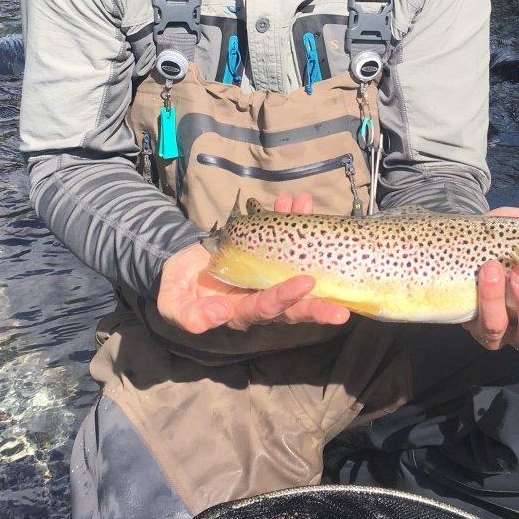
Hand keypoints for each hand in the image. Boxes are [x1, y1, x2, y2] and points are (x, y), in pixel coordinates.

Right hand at [155, 192, 350, 333]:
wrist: (180, 265)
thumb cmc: (179, 288)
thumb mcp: (174, 303)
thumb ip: (190, 316)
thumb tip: (216, 316)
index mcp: (241, 312)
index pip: (268, 309)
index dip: (286, 298)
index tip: (305, 283)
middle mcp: (262, 297)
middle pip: (295, 302)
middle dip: (320, 300)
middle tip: (343, 302)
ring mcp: (269, 275)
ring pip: (295, 263)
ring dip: (306, 238)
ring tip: (306, 208)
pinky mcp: (269, 254)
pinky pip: (286, 240)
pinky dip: (292, 220)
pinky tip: (296, 202)